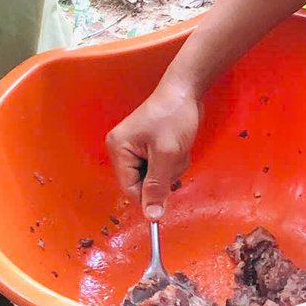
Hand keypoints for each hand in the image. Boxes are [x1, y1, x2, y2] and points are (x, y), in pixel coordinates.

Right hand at [106, 79, 202, 221]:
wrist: (186, 90)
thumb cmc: (174, 116)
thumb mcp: (166, 154)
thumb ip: (157, 186)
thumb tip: (152, 215)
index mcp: (119, 149)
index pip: (130, 189)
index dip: (149, 196)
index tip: (168, 196)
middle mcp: (123, 150)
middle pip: (143, 184)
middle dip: (164, 176)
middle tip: (174, 157)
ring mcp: (136, 148)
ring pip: (155, 177)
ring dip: (172, 168)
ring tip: (177, 148)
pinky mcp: (150, 147)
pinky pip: (162, 167)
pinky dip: (174, 162)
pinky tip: (178, 146)